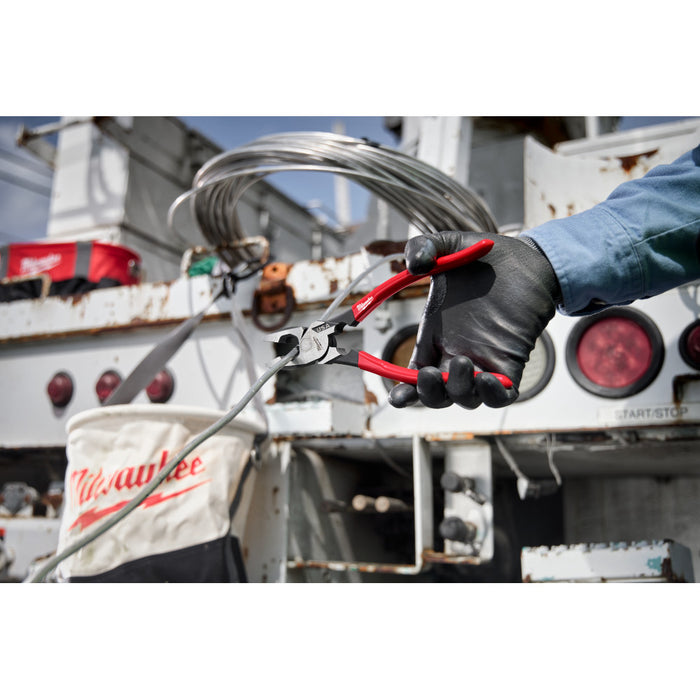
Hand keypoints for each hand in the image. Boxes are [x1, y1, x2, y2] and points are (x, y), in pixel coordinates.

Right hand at [388, 231, 559, 408]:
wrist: (532, 258)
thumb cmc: (490, 256)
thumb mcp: (450, 245)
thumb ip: (424, 246)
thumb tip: (415, 263)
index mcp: (436, 335)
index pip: (415, 374)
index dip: (404, 390)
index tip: (396, 395)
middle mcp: (458, 352)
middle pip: (438, 394)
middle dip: (428, 393)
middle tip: (430, 373)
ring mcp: (485, 360)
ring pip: (465, 398)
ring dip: (458, 390)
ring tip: (461, 363)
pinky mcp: (512, 362)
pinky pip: (502, 395)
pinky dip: (492, 396)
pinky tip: (487, 378)